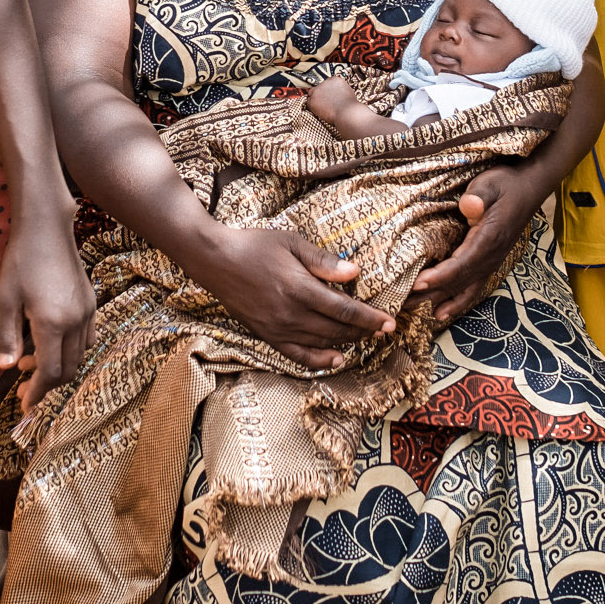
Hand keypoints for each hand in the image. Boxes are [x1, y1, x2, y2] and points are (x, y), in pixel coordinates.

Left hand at [0, 207, 95, 409]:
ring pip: (79, 356)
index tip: (25, 405)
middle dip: (46, 384)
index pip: (49, 373)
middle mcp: (75, 321)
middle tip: (23, 385)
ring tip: (30, 358)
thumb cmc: (20, 262)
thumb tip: (5, 368)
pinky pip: (86, 338)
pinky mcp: (91, 302)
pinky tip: (51, 342)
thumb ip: (5, 337)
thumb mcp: (4, 301)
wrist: (46, 229)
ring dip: (57, 365)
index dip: (37, 393)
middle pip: (68, 370)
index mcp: (51, 324)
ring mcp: (87, 312)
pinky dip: (70, 350)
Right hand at [188, 225, 394, 370]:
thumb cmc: (254, 245)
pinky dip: (319, 361)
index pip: (344, 310)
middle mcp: (290, 314)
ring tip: (366, 338)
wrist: (215, 260)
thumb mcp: (291, 242)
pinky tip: (336, 358)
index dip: (370, 318)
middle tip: (384, 329)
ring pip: (322, 343)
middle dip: (364, 331)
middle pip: (337, 330)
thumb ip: (323, 261)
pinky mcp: (266, 335)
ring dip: (348, 342)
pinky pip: (297, 355)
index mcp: (299, 289)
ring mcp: (277, 328)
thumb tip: (355, 272)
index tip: (389, 322)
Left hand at [304, 77, 358, 124]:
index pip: (326, 84)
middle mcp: (325, 82)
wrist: (347, 112)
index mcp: (334, 79)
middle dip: (320, 96)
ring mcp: (317, 90)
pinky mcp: (312, 99)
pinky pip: (309, 104)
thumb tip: (334, 93)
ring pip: (312, 95)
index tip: (328, 98)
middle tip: (325, 105)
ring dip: (316, 102)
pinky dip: (313, 109)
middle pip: (318, 88)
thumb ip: (339, 89)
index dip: (326, 92)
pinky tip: (321, 112)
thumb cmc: (349, 106)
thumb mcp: (347, 92)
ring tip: (324, 109)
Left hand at [410, 162, 542, 323]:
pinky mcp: (488, 261)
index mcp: (489, 238)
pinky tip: (440, 312)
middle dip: (430, 292)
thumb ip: (479, 195)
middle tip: (401, 301)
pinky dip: (456, 301)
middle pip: (458, 281)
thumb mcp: (491, 183)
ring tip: (413, 309)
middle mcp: (491, 256)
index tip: (418, 283)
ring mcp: (491, 261)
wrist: (528, 188)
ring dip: (438, 299)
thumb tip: (469, 206)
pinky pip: (472, 287)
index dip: (440, 275)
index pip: (462, 263)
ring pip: (464, 288)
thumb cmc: (505, 184)